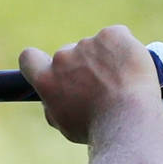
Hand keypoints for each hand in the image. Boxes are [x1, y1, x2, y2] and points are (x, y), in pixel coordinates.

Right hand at [20, 26, 162, 144]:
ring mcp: (88, 44)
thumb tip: (50, 98)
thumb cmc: (98, 128)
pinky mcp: (112, 35)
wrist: (128, 120)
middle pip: (70, 54)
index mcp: (47, 80)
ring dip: (107, 60)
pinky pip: (118, 38)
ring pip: (97, 48)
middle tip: (105, 87)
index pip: (29, 58)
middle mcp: (63, 58)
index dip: (39, 61)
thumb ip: (54, 106)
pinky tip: (133, 71)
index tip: (50, 67)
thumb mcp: (67, 125)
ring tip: (123, 85)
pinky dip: (125, 51)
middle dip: (84, 66)